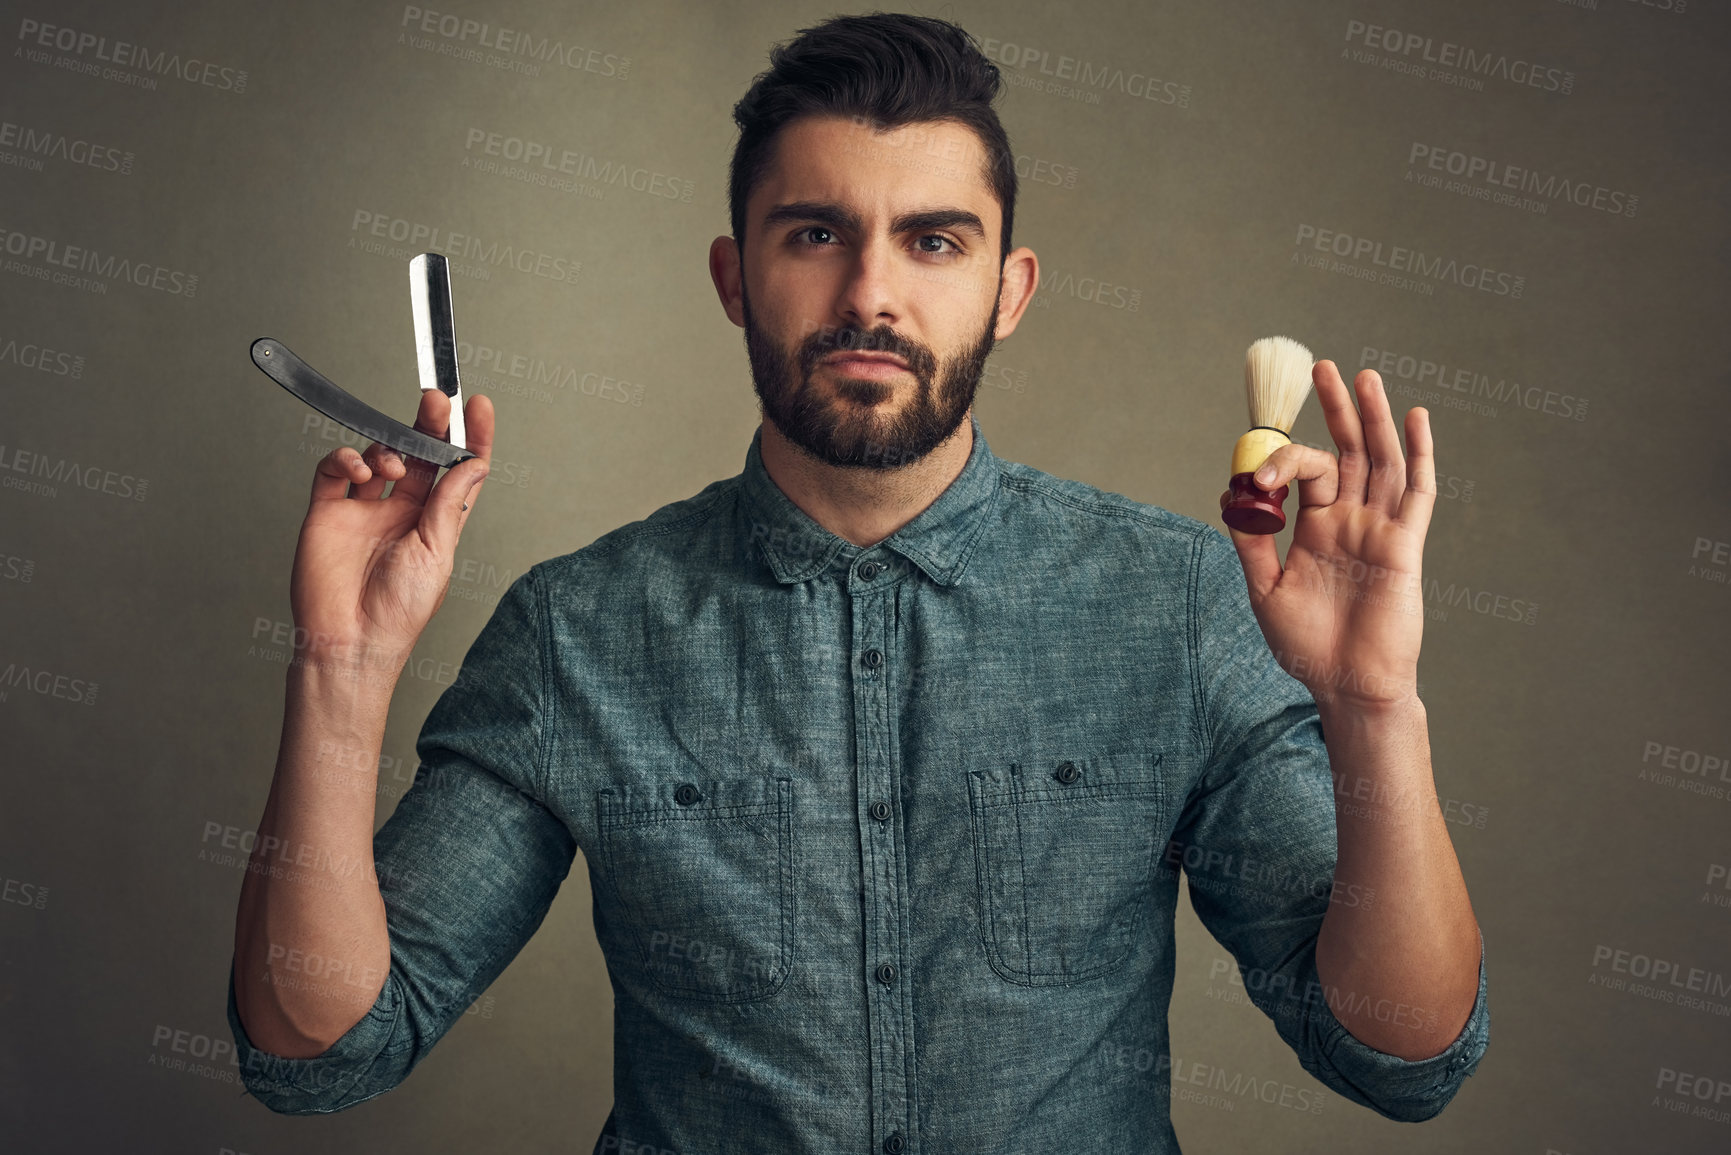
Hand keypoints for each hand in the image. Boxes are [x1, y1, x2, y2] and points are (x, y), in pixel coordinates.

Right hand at [287, 389, 492, 676]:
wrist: (350, 640)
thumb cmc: (399, 610)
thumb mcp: (437, 553)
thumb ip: (450, 504)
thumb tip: (475, 463)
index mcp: (435, 523)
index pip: (456, 471)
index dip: (469, 438)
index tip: (480, 406)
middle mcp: (401, 512)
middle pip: (419, 454)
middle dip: (429, 425)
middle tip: (438, 402)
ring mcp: (364, 510)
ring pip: (378, 455)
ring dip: (389, 449)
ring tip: (392, 466)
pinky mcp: (328, 512)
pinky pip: (335, 470)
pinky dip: (347, 458)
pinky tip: (361, 470)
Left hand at [1220, 360, 1431, 710]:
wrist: (1345, 685)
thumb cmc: (1307, 646)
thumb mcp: (1266, 592)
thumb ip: (1252, 545)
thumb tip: (1232, 498)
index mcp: (1316, 528)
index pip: (1305, 472)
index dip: (1281, 464)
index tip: (1257, 482)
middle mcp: (1350, 520)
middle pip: (1346, 451)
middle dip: (1335, 409)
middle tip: (1322, 366)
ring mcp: (1379, 529)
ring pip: (1381, 460)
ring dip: (1373, 418)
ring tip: (1364, 376)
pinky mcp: (1405, 545)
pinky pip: (1418, 492)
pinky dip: (1420, 453)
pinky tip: (1416, 418)